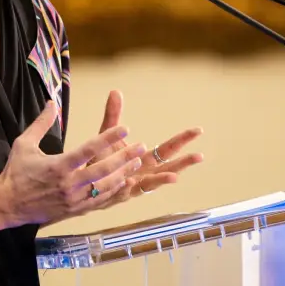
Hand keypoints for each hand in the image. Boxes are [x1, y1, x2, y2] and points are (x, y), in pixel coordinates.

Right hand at [0, 101, 145, 226]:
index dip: (109, 137)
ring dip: (123, 174)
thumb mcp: (24, 143)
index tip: (125, 128)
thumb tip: (51, 102)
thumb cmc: (15, 172)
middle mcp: (68, 184)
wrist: (7, 205)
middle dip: (124, 157)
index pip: (89, 149)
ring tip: (136, 163)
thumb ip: (41, 123)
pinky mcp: (74, 210)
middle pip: (103, 170)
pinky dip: (113, 191)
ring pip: (105, 187)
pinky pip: (99, 201)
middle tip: (140, 147)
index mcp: (58, 166)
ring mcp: (73, 199)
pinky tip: (123, 182)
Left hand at [86, 91, 203, 206]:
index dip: (183, 139)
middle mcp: (144, 174)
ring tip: (175, 177)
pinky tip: (130, 182)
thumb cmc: (102, 159)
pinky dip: (128, 188)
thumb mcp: (108, 134)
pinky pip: (125, 192)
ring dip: (162, 180)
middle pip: (168, 167)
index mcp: (146, 159)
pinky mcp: (118, 194)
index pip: (168, 149)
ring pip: (152, 184)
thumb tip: (115, 91)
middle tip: (199, 155)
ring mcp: (133, 186)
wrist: (85, 181)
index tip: (198, 130)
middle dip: (184, 162)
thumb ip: (113, 115)